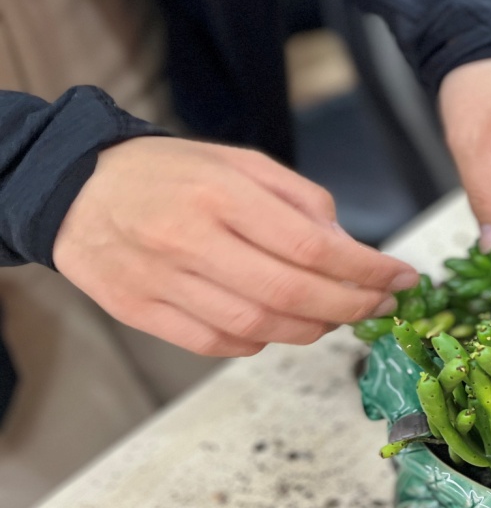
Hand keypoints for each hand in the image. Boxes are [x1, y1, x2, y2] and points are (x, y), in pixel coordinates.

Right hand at [53, 137, 418, 356]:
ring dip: (311, 329)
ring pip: (257, 328)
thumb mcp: (240, 161)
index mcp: (221, 193)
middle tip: (381, 305)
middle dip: (351, 307)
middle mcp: (190, 239)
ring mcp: (161, 281)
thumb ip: (300, 199)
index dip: (366, 270)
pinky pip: (216, 345)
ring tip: (336, 316)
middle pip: (290, 295)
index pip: (311, 245)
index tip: (401, 278)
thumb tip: (348, 246)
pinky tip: (279, 327)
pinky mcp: (139, 312)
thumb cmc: (169, 172)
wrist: (73, 189)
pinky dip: (260, 343)